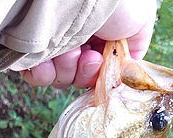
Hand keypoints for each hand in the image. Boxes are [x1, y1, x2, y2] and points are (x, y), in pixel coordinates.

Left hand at [20, 0, 156, 88]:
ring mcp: (53, 42)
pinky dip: (41, 73)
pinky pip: (33, 74)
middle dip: (82, 73)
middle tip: (85, 55)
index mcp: (98, 37)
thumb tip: (125, 73)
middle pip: (76, 78)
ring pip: (57, 78)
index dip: (96, 75)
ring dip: (65, 69)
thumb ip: (135, 50)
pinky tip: (48, 59)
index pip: (94, 73)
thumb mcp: (140, 24)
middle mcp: (75, 39)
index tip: (99, 61)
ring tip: (70, 49)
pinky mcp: (32, 45)